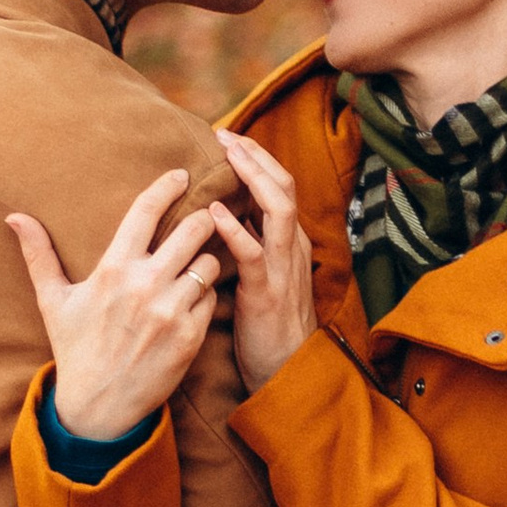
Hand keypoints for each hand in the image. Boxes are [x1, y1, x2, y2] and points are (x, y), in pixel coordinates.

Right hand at [7, 166, 226, 443]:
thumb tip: (14, 216)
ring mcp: (171, 311)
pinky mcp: (191, 336)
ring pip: (209, 263)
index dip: (167, 186)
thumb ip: (39, 254)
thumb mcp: (53, 301)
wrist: (98, 407)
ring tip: (196, 267)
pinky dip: (207, 296)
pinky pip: (213, 298)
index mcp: (112, 269)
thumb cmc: (75, 349)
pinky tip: (193, 301)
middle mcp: (145, 285)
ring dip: (206, 261)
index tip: (181, 174)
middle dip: (201, 221)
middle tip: (202, 220)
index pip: (146, 211)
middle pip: (194, 229)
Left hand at [210, 129, 314, 394]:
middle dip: (254, 155)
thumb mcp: (258, 276)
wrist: (285, 373)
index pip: (278, 185)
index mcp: (288, 242)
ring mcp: (283, 268)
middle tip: (223, 133)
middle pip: (282, 185)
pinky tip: (215, 213)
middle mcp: (291, 247)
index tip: (227, 137)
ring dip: (252, 177)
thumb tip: (221, 214)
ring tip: (227, 155)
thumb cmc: (265, 327)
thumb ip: (247, 244)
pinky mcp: (267, 293)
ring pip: (278, 208)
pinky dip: (236, 229)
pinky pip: (255, 254)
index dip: (256, 158)